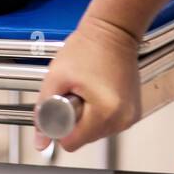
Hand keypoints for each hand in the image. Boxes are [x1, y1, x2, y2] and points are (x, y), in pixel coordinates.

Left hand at [34, 14, 143, 152]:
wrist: (114, 31)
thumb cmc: (88, 47)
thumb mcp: (56, 78)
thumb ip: (43, 113)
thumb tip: (40, 143)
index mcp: (106, 112)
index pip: (72, 142)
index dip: (60, 126)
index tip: (64, 103)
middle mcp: (123, 118)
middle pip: (85, 139)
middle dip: (75, 120)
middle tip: (77, 92)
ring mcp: (130, 116)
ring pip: (96, 133)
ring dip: (87, 119)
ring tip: (89, 91)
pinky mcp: (133, 112)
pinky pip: (108, 125)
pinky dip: (99, 114)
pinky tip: (98, 94)